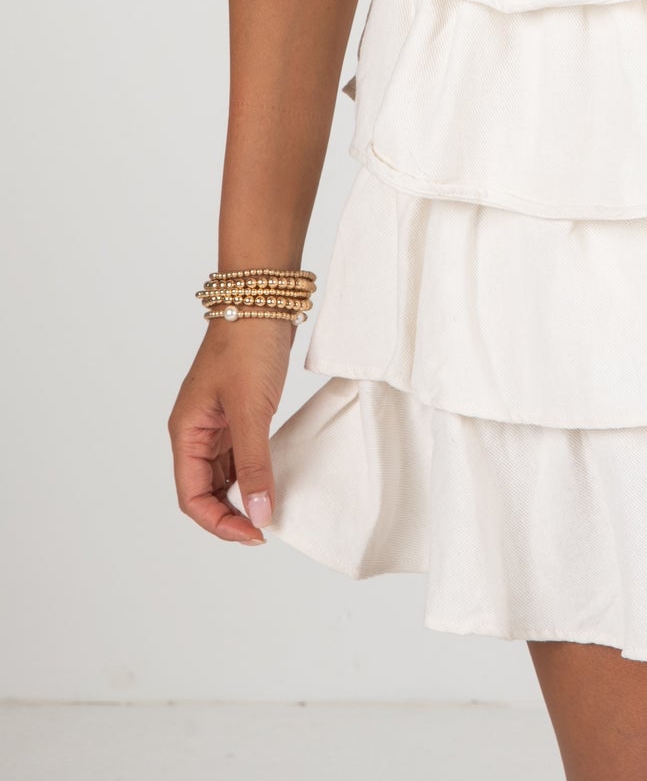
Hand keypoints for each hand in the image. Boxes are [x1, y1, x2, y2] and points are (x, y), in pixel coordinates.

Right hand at [167, 317, 295, 544]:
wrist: (264, 296)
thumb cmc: (248, 345)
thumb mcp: (252, 410)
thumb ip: (255, 465)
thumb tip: (260, 515)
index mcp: (187, 432)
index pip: (192, 497)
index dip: (220, 523)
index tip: (255, 533)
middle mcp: (197, 430)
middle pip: (206, 490)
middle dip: (232, 514)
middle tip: (268, 526)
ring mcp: (219, 421)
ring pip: (225, 475)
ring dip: (244, 494)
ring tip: (273, 507)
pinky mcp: (241, 410)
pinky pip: (242, 454)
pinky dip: (256, 471)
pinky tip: (276, 479)